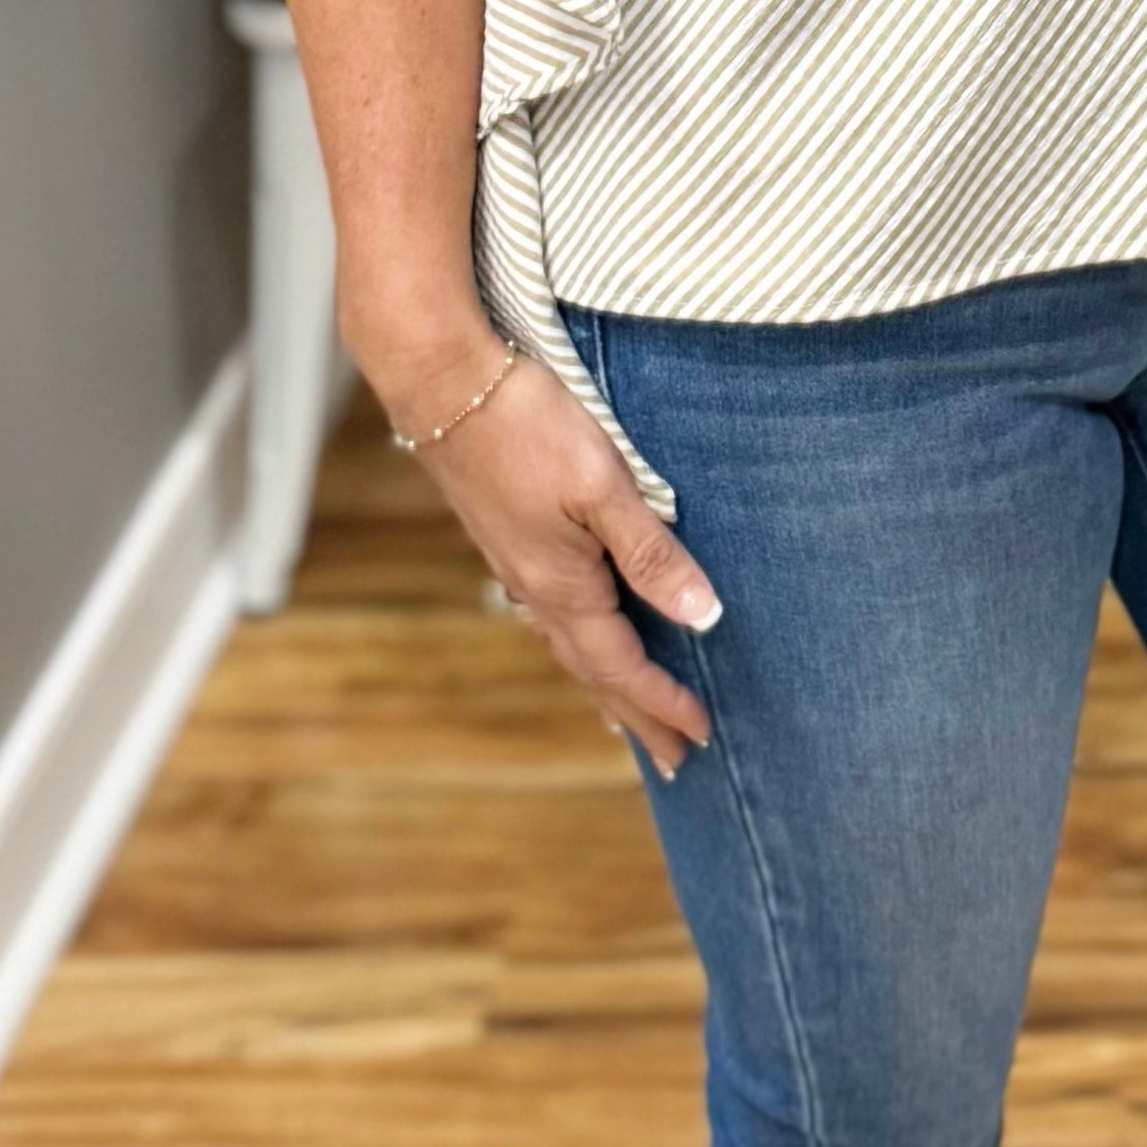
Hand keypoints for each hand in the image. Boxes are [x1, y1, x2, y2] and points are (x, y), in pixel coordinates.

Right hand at [410, 347, 719, 783]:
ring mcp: (516, 566)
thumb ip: (653, 552)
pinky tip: (579, 636)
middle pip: (594, 671)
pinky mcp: (506, 539)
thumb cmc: (529, 426)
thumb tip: (703, 616)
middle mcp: (535, 589)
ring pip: (568, 646)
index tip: (699, 735)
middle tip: (671, 761)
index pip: (622, 665)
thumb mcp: (605, 487)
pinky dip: (577, 645)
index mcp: (563, 586)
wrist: (442, 385)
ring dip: (604, 687)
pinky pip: (550, 616)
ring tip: (627, 719)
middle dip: (635, 717)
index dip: (663, 701)